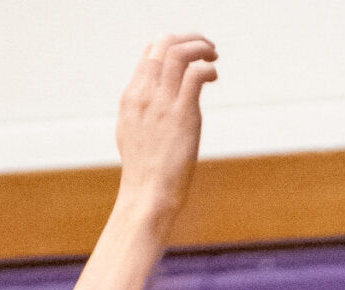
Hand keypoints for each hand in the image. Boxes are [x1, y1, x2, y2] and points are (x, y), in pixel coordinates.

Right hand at [114, 35, 217, 230]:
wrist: (147, 197)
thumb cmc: (143, 175)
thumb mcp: (132, 136)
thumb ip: (141, 111)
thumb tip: (153, 102)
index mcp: (131, 97)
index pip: (149, 54)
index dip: (170, 46)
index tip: (186, 54)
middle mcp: (144, 94)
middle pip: (163, 44)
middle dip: (188, 39)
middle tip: (205, 48)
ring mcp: (162, 102)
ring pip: (180, 53)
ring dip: (201, 47)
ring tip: (213, 55)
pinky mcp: (182, 114)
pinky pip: (196, 74)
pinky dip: (208, 68)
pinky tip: (213, 76)